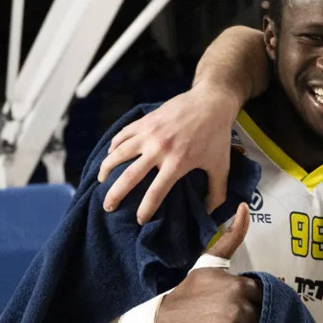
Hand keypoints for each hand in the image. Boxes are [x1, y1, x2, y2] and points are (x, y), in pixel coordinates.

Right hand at [98, 86, 243, 224]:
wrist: (210, 103)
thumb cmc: (217, 136)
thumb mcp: (221, 166)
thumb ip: (216, 192)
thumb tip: (211, 213)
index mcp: (177, 163)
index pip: (155, 193)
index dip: (145, 209)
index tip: (139, 220)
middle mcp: (159, 149)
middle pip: (129, 176)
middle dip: (115, 194)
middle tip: (108, 206)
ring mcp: (149, 133)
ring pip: (119, 153)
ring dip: (106, 169)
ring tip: (101, 181)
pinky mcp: (145, 121)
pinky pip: (123, 135)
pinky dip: (113, 146)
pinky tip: (110, 155)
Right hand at [154, 203, 261, 322]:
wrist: (162, 322)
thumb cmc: (191, 291)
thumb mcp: (210, 263)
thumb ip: (231, 237)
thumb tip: (243, 206)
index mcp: (240, 286)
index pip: (266, 298)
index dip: (257, 303)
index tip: (244, 305)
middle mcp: (239, 308)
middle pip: (264, 319)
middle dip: (255, 322)